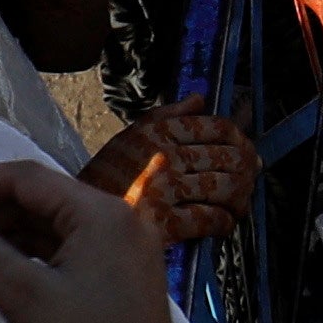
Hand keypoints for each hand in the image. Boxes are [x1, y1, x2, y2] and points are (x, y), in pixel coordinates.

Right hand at [85, 103, 257, 246]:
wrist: (74, 218)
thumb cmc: (105, 179)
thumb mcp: (129, 138)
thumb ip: (166, 116)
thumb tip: (199, 98)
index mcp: (158, 132)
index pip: (218, 127)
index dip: (240, 140)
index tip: (244, 151)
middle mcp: (165, 156)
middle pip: (230, 157)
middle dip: (247, 172)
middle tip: (247, 182)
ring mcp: (166, 189)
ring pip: (226, 187)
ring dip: (240, 199)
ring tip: (237, 205)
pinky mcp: (165, 222)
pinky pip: (210, 219)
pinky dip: (224, 223)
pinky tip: (222, 225)